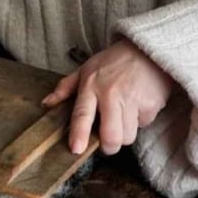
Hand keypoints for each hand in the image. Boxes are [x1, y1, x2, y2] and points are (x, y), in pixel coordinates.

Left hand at [42, 38, 175, 155]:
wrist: (147, 49)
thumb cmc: (114, 61)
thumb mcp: (87, 68)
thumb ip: (66, 87)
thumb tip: (47, 103)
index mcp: (91, 86)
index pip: (82, 113)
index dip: (79, 133)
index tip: (76, 149)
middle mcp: (111, 94)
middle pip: (110, 136)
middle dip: (109, 146)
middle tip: (108, 141)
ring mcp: (132, 100)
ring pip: (128, 136)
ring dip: (126, 132)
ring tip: (124, 115)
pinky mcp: (150, 104)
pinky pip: (143, 125)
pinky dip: (140, 120)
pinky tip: (138, 105)